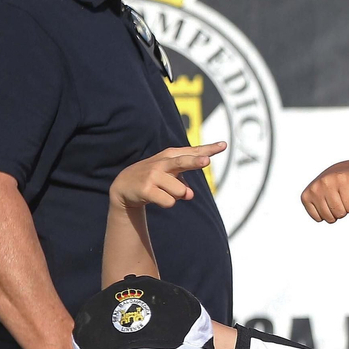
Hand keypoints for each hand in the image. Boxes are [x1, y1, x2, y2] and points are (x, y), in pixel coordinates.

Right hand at [109, 143, 225, 209]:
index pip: (193, 152)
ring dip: (176, 195)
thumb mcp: (170, 174)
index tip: (223, 145)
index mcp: (171, 156)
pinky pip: (169, 202)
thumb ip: (185, 182)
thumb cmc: (154, 178)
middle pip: (183, 162)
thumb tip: (189, 195)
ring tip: (162, 191)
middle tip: (206, 162)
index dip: (209, 149)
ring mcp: (153, 175)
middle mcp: (162, 163)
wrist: (125, 185)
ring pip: (180, 191)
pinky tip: (156, 197)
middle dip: (195, 162)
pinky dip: (167, 203)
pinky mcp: (146, 189)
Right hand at [301, 166, 348, 222]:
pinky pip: (317, 218)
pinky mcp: (305, 197)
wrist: (335, 174)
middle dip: (344, 210)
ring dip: (334, 214)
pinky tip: (325, 203)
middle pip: (340, 214)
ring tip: (335, 201)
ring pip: (329, 218)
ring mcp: (313, 189)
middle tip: (342, 198)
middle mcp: (325, 182)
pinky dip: (323, 215)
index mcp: (341, 178)